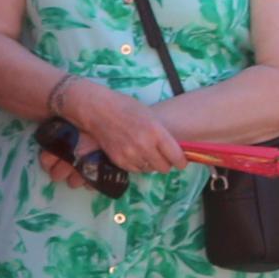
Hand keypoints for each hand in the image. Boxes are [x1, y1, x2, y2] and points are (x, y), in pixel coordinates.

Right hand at [71, 80, 189, 177]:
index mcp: (155, 132)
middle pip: (164, 167)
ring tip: (145, 152)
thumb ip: (162, 134)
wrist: (97, 109)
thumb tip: (174, 150)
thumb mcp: (150, 116)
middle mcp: (144, 146)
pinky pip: (135, 170)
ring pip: (150, 170)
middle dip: (166, 163)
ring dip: (150, 164)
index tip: (181, 161)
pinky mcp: (118, 160)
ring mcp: (130, 154)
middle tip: (162, 156)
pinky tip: (134, 153)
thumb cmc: (125, 107)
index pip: (176, 157)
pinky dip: (137, 164)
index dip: (181, 161)